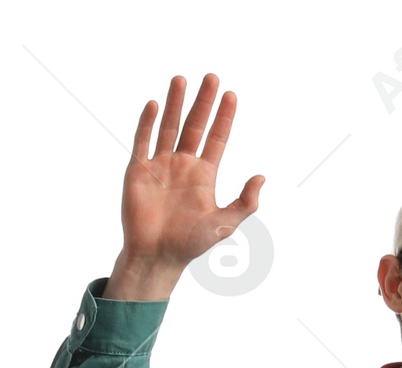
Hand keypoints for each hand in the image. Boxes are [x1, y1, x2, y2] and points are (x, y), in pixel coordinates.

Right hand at [107, 74, 263, 299]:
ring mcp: (160, 164)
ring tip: (182, 79)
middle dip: (203, 102)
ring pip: (169, 126)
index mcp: (204, 175)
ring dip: (176, 103)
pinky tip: (156, 105)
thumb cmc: (191, 244)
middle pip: (195, 125)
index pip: (217, 138)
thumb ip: (245, 203)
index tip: (231, 95)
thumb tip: (262, 177)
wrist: (157, 257)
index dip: (224, 117)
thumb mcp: (224, 224)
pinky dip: (148, 123)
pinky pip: (143, 140)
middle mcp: (183, 164)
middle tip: (211, 77)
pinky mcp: (139, 170)